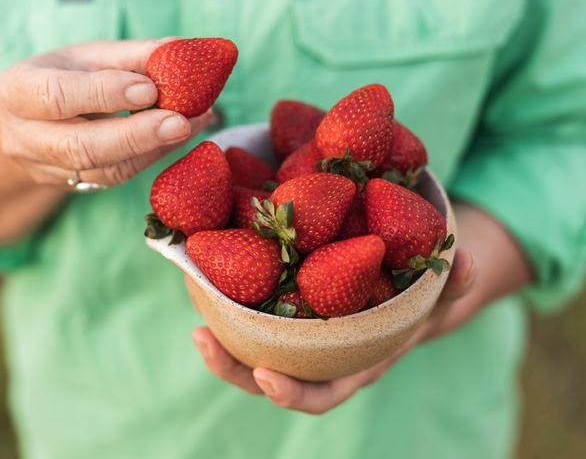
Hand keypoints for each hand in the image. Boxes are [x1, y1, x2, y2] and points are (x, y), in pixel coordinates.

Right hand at [0, 39, 211, 187]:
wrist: (25, 126)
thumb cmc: (59, 79)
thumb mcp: (85, 58)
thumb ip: (130, 56)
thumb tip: (180, 51)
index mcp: (17, 92)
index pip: (57, 96)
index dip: (105, 94)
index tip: (149, 88)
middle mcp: (25, 138)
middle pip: (81, 146)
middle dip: (136, 135)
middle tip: (180, 122)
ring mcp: (48, 169)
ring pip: (105, 169)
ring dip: (154, 148)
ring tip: (191, 124)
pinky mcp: (75, 186)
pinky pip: (118, 177)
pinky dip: (153, 156)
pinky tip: (179, 137)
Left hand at [191, 203, 532, 413]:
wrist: (401, 280)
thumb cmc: (419, 293)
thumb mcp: (442, 289)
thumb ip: (455, 281)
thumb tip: (463, 261)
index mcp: (353, 362)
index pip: (321, 394)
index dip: (292, 395)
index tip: (265, 377)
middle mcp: (319, 354)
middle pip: (268, 376)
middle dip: (233, 367)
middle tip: (202, 337)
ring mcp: (298, 331)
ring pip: (251, 343)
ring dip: (220, 330)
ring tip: (194, 300)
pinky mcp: (285, 302)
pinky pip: (251, 307)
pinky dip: (229, 294)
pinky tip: (208, 269)